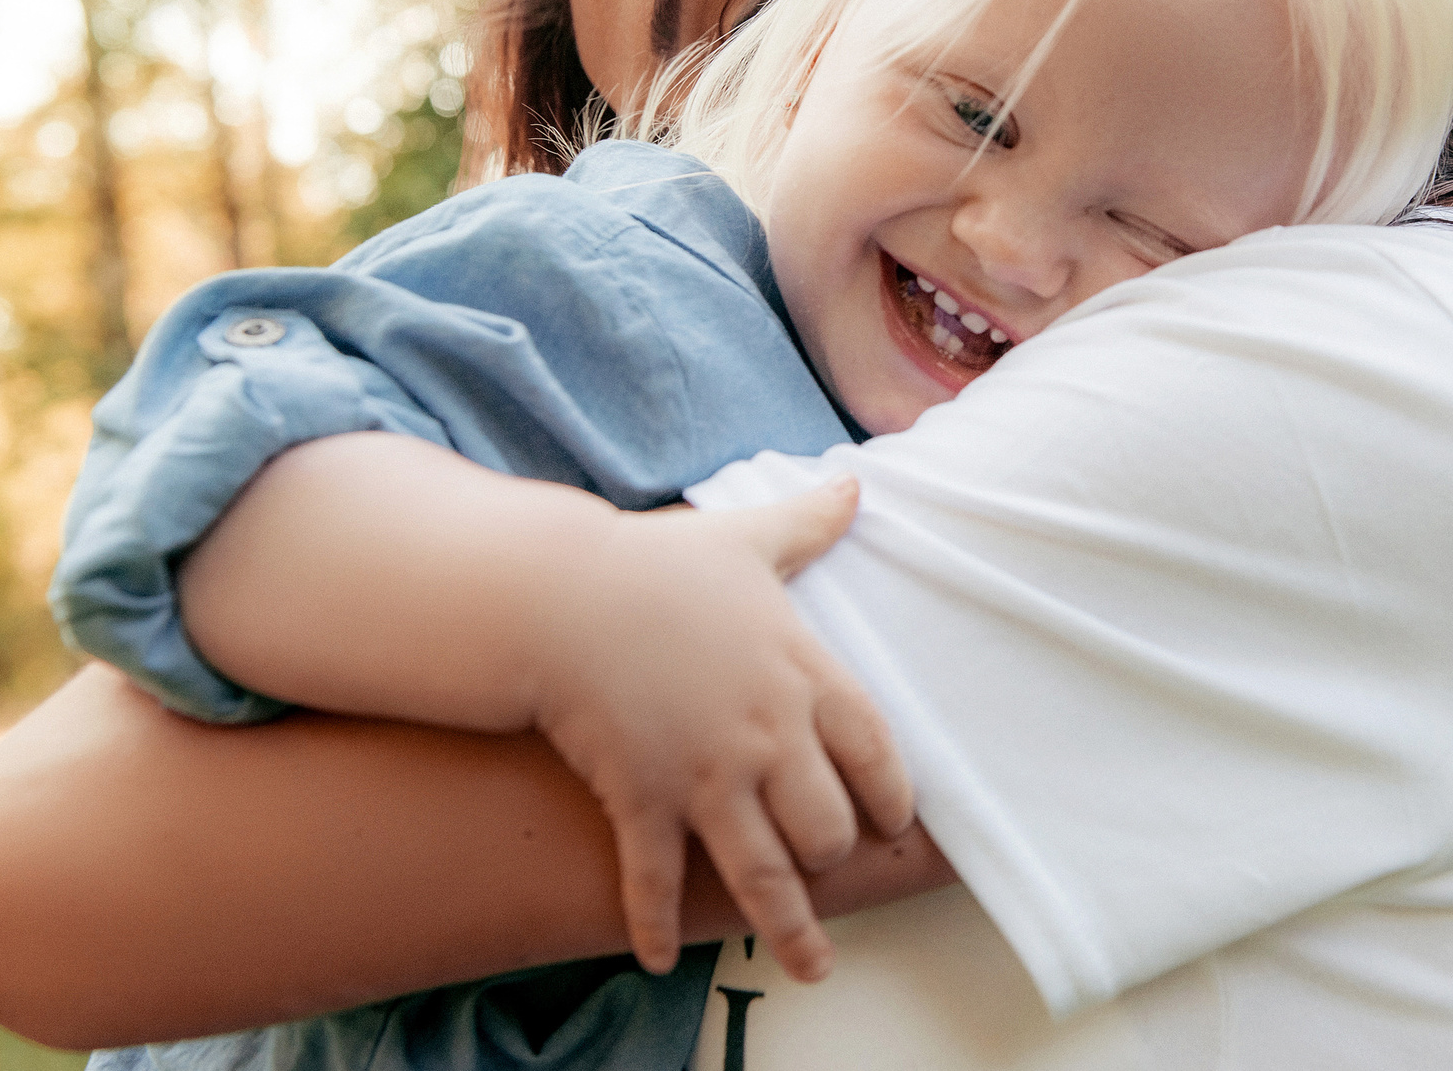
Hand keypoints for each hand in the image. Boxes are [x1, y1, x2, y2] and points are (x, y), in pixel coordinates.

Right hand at [518, 475, 912, 982]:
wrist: (558, 595)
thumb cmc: (655, 566)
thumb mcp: (745, 538)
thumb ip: (808, 524)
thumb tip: (856, 483)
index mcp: (801, 673)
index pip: (875, 751)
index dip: (891, 796)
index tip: (894, 822)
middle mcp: (766, 736)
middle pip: (825, 827)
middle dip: (831, 857)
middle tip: (827, 868)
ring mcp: (704, 776)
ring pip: (764, 874)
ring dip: (790, 930)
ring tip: (812, 971)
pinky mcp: (642, 801)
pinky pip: (657, 882)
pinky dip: (655, 925)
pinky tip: (657, 960)